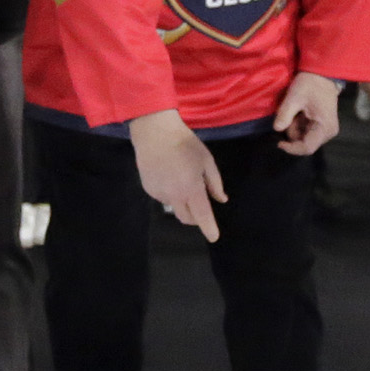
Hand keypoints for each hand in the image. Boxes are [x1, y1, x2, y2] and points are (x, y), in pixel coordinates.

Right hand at [128, 109, 226, 240]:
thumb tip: (221, 199)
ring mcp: (159, 194)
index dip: (209, 228)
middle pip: (186, 218)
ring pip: (174, 206)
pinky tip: (168, 175)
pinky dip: (169, 193)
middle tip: (200, 205)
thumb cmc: (185, 143)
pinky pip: (162, 197)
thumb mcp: (207, 160)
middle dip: (195, 218)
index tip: (213, 237)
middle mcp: (174, 196)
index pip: (202, 215)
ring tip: (181, 180)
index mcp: (191, 189)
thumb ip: (214, 183)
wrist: (155, 133)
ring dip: (181, 202)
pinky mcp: (148, 189)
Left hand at [271, 72, 340, 155]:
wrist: (322, 75)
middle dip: (293, 133)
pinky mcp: (322, 127)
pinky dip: (299, 125)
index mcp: (324, 128)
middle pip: (305, 144)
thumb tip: (276, 129)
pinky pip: (307, 133)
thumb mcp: (294, 98)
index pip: (307, 148)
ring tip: (295, 112)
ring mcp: (326, 131)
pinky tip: (299, 113)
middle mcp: (328, 133)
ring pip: (304, 138)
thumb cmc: (310, 85)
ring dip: (295, 128)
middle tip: (290, 115)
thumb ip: (285, 115)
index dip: (292, 148)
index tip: (279, 142)